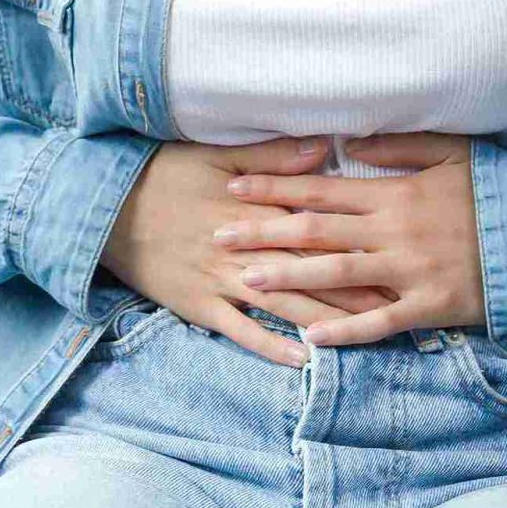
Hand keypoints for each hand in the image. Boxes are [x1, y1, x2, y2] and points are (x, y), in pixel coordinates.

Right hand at [99, 135, 402, 367]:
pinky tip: (307, 358)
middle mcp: (243, 248)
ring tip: (370, 332)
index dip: (358, 237)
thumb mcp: (214, 155)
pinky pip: (241, 332)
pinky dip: (273, 346)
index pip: (315, 225)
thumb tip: (325, 149)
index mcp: (250, 206)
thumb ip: (272, 157)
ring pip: (285, 302)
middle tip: (403, 296)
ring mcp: (221, 280)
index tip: (398, 245)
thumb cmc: (161, 175)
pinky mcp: (199, 306)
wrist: (103, 209)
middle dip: (357, 284)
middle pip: (311, 268)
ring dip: (328, 317)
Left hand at [214, 132, 484, 348]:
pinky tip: (310, 337)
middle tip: (218, 236)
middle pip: (315, 231)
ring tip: (248, 282)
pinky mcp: (431, 305)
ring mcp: (410, 269)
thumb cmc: (497, 190)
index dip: (274, 188)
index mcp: (394, 192)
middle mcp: (393, 230)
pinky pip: (380, 321)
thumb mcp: (452, 151)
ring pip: (337, 274)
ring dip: (290, 278)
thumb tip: (350, 138)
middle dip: (263, 233)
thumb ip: (400, 145)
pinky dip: (345, 331)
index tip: (234, 188)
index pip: (320, 188)